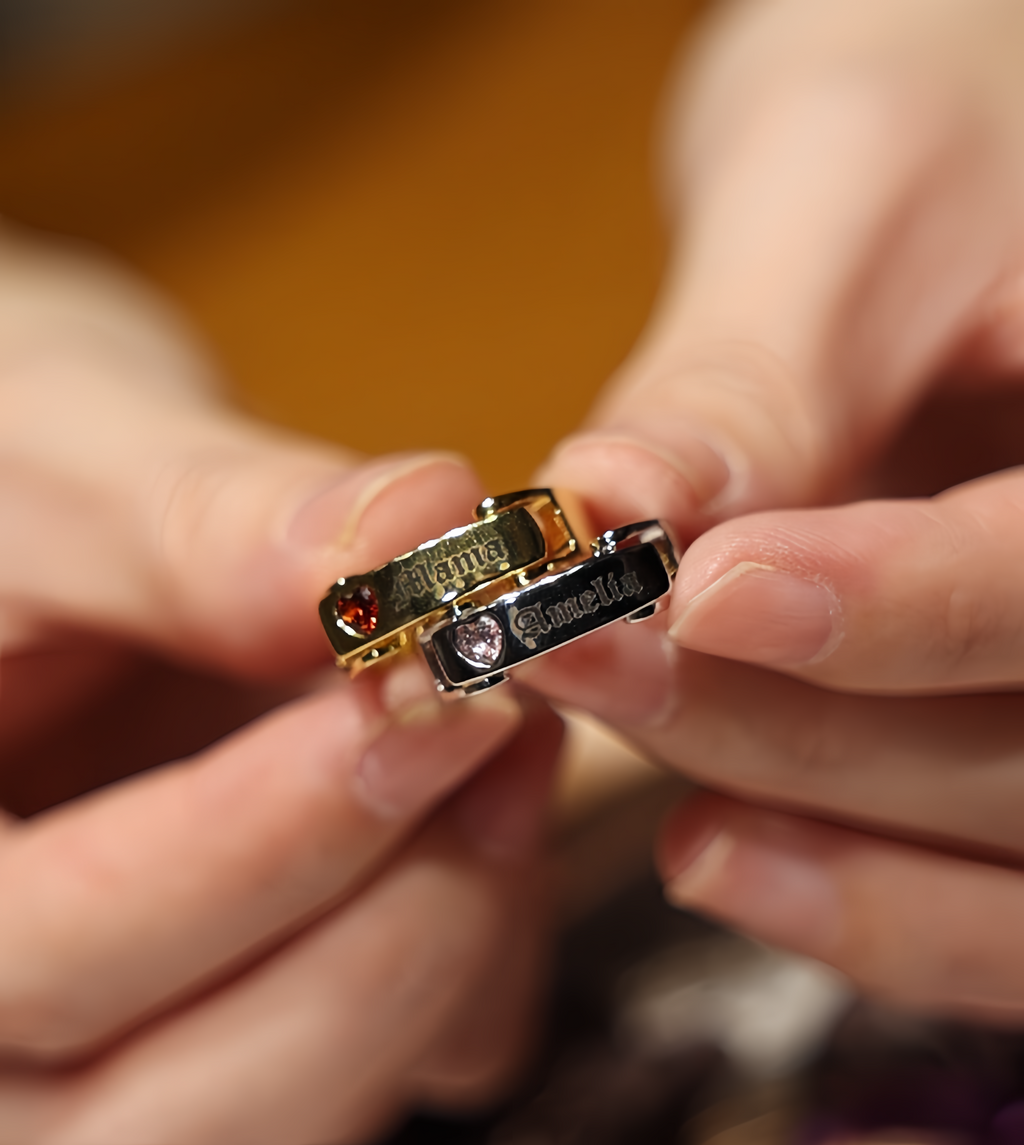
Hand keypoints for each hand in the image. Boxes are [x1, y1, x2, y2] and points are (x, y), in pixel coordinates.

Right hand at [0, 227, 560, 1139]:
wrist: (51, 558)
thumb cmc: (13, 510)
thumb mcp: (61, 473)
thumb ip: (202, 521)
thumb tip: (408, 529)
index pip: (42, 961)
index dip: (250, 842)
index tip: (407, 695)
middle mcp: (13, 1040)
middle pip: (195, 1106)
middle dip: (385, 922)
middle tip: (490, 723)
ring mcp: (148, 1045)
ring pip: (323, 1101)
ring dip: (457, 931)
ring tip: (505, 736)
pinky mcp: (276, 1013)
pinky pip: (418, 1059)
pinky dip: (482, 953)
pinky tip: (487, 800)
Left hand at [530, 0, 1023, 1020]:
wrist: (963, 159)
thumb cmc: (938, 115)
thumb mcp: (843, 206)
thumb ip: (749, 380)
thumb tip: (617, 512)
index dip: (896, 609)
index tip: (700, 595)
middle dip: (789, 720)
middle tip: (585, 664)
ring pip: (1001, 837)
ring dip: (807, 824)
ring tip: (632, 753)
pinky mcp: (1011, 731)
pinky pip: (981, 886)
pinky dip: (863, 903)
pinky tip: (717, 854)